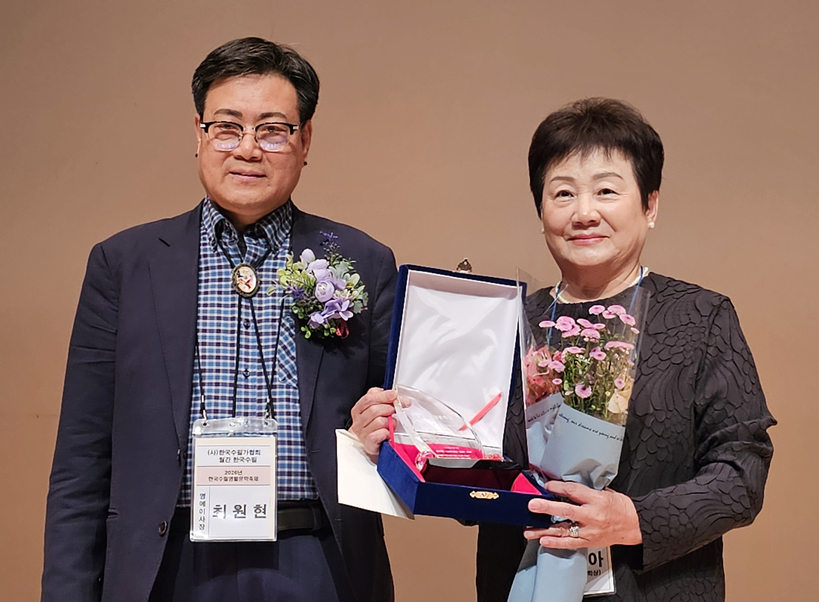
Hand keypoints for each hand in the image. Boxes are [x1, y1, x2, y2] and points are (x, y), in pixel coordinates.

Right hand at [350, 387, 397, 458]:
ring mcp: (362, 433)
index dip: (383, 396)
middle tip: (396, 410)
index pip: (369, 398)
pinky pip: (378, 435)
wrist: (372, 444)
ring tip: (392, 424)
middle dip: (389, 408)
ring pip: (378, 422)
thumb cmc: (375, 426)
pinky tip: (388, 433)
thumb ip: (382, 399)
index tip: (395, 395)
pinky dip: (386, 432)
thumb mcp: (377, 408)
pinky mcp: (368, 444)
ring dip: (390, 422)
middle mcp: (358, 421)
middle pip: (374, 410)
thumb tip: (394, 394)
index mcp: (358, 410)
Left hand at [524, 480, 642, 548]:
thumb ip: (585, 491)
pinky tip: (544, 541)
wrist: (634, 524)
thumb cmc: (620, 507)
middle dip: (547, 507)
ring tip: (530, 529)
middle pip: (566, 510)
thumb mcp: (604, 492)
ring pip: (564, 530)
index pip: (573, 491)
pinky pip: (570, 543)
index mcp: (596, 499)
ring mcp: (590, 531)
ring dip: (544, 530)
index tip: (546, 486)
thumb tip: (565, 487)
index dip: (557, 487)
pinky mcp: (589, 542)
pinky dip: (556, 543)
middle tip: (533, 505)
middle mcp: (592, 515)